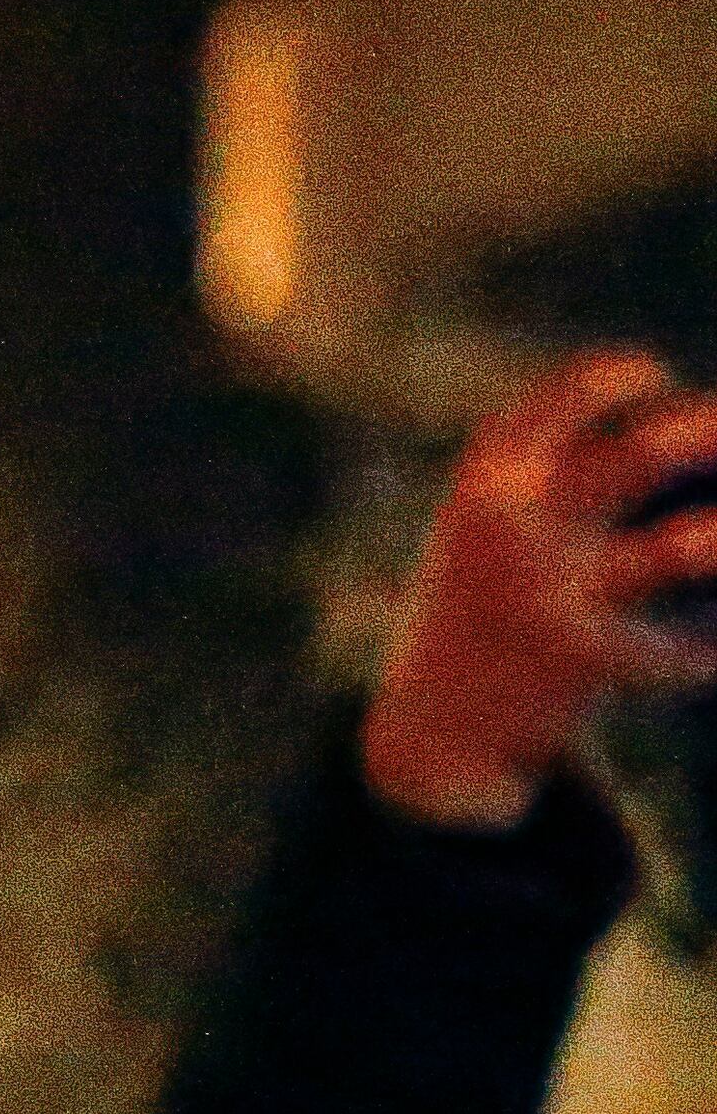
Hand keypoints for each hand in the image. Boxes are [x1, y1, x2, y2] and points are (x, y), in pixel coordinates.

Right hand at [360, 347, 716, 827]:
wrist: (425, 735)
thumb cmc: (467, 619)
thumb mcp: (474, 538)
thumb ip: (537, 480)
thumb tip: (655, 426)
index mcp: (483, 488)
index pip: (562, 402)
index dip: (617, 378)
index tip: (652, 378)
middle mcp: (516, 530)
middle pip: (645, 459)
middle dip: (706, 438)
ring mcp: (549, 593)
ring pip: (676, 553)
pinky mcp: (579, 658)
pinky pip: (671, 648)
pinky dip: (698, 652)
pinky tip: (709, 651)